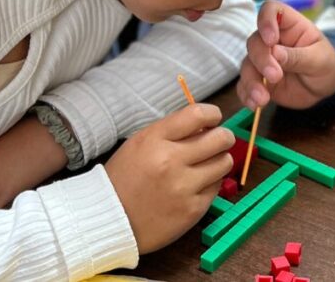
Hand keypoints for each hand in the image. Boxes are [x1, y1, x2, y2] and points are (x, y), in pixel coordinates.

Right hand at [106, 103, 233, 253]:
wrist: (110, 221)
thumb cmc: (125, 178)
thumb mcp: (140, 143)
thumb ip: (172, 131)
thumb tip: (206, 125)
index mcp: (155, 139)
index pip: (198, 114)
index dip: (212, 114)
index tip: (213, 119)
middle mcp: (171, 161)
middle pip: (220, 138)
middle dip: (222, 137)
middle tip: (216, 141)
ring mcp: (183, 187)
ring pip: (225, 162)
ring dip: (219, 160)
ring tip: (206, 164)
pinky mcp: (193, 210)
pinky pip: (217, 187)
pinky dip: (211, 183)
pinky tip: (196, 185)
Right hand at [236, 0, 334, 109]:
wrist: (324, 88)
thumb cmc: (326, 65)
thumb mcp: (319, 60)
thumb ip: (298, 56)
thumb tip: (274, 52)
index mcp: (289, 25)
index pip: (271, 10)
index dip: (266, 21)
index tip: (271, 40)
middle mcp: (271, 39)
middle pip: (255, 41)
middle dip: (261, 59)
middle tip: (276, 76)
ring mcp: (263, 60)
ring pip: (247, 64)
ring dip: (251, 82)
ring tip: (262, 99)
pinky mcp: (258, 79)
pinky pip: (245, 85)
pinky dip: (246, 94)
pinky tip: (253, 104)